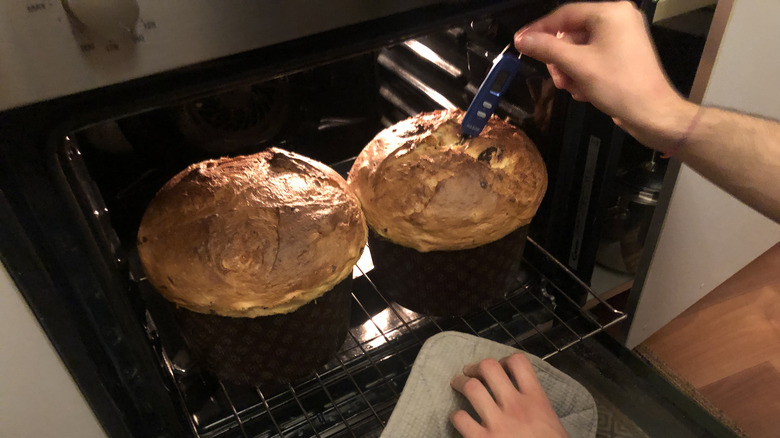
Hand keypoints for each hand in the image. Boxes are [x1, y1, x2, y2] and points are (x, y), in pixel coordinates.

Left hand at [449, 353, 567, 437]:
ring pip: (471, 387)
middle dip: (475, 367)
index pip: (518, 362)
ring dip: (460, 384)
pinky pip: (460, 418)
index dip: (504, 360)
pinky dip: (457, 417)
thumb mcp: (550, 422)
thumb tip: (523, 395)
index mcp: (536, 400)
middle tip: (470, 373)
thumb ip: (536, 405)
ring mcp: (498, 423)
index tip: (499, 367)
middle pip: (489, 367)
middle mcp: (516, 406)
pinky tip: (460, 420)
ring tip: (458, 386)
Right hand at [514, 1, 692, 146]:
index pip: (565, 14)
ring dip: (570, 70)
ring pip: (580, 48)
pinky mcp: (624, 55)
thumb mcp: (577, 65)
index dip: (540, 29)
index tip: (520, 42)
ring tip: (572, 88)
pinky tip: (583, 90)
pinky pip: (593, 57)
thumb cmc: (617, 85)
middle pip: (572, 33)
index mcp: (610, 12)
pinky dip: (583, 73)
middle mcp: (618, 19)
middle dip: (560, 58)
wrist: (652, 113)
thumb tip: (521, 39)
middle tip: (556, 78)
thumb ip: (546, 48)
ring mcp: (623, 37)